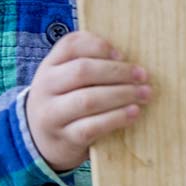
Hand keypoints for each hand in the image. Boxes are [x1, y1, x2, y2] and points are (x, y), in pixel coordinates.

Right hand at [24, 31, 148, 173]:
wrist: (42, 141)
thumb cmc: (66, 102)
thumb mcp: (67, 79)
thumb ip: (88, 63)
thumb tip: (126, 59)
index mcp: (49, 66)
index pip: (70, 45)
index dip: (99, 46)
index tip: (122, 54)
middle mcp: (45, 87)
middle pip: (82, 71)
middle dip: (118, 72)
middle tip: (142, 76)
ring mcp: (52, 114)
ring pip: (88, 99)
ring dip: (122, 94)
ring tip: (144, 94)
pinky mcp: (65, 138)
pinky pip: (92, 126)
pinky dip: (116, 118)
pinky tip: (134, 112)